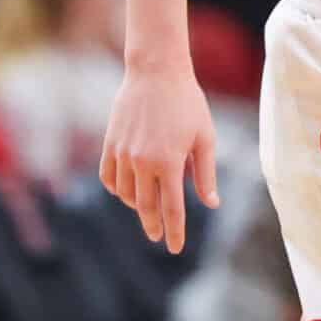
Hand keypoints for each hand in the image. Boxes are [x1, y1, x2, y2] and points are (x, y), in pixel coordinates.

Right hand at [99, 62, 219, 253]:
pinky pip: (109, 177)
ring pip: (125, 194)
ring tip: (148, 208)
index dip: (174, 232)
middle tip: (157, 237)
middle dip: (153, 225)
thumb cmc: (188, 104)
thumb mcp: (205, 137)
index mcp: (169, 163)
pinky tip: (127, 191)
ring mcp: (123, 154)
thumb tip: (211, 204)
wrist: (156, 72)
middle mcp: (142, 162)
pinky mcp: (110, 144)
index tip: (175, 248)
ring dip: (136, 206)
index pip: (171, 209)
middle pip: (146, 207)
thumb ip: (206, 174)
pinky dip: (117, 189)